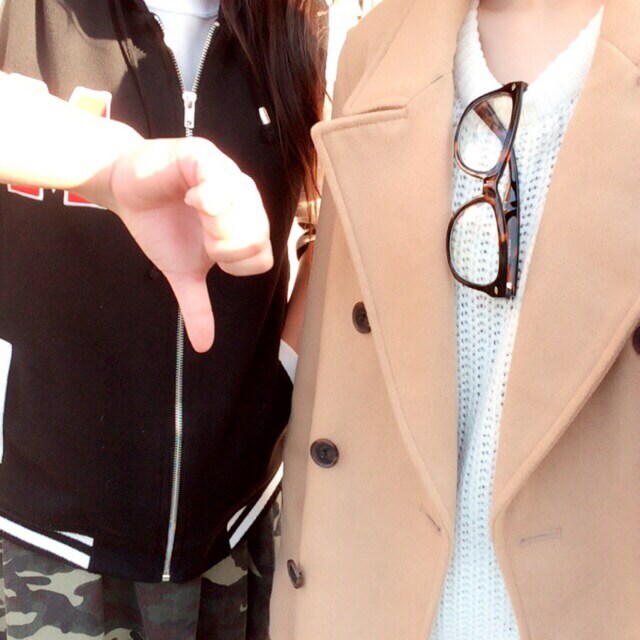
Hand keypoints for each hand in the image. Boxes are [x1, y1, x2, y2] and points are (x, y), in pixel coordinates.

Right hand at [105, 137, 273, 352]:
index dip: (235, 263)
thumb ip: (197, 305)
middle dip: (225, 245)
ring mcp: (228, 175)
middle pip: (258, 234)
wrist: (125, 190)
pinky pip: (220, 178)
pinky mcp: (205, 157)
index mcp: (244, 226)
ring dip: (217, 221)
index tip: (210, 256)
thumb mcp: (181, 271)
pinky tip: (192, 199)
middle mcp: (244, 200)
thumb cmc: (160, 226)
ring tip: (195, 212)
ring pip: (245, 207)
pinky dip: (208, 195)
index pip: (262, 255)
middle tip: (201, 234)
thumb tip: (203, 346)